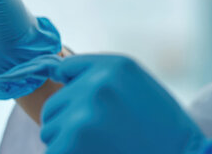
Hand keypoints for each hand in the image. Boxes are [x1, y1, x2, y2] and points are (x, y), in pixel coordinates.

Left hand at [40, 55, 211, 153]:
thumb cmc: (161, 128)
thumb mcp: (137, 83)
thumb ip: (98, 72)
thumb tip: (56, 71)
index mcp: (113, 66)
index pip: (64, 68)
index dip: (75, 91)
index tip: (93, 107)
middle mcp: (96, 86)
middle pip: (53, 105)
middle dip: (69, 121)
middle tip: (102, 135)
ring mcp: (82, 117)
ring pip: (50, 130)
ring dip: (67, 142)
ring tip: (101, 147)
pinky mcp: (71, 145)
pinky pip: (53, 151)